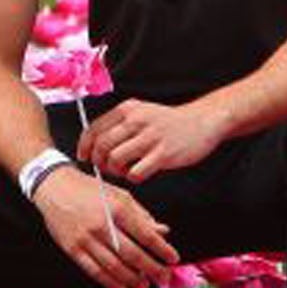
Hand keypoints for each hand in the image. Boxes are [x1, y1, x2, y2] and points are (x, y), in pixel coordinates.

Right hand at [33, 167, 176, 287]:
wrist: (54, 187)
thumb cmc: (89, 189)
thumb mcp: (119, 195)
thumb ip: (142, 215)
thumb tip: (163, 231)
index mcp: (117, 208)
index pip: (145, 234)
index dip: (162, 249)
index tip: (173, 259)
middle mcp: (102, 224)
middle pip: (132, 254)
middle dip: (151, 269)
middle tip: (163, 277)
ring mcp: (86, 238)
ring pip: (113, 266)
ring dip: (132, 279)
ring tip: (144, 284)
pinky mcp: (73, 249)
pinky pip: (94, 270)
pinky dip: (109, 282)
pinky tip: (121, 286)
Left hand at [79, 99, 223, 181]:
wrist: (202, 122)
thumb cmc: (168, 122)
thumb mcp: (141, 112)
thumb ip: (119, 124)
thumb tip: (94, 143)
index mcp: (127, 110)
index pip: (94, 128)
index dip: (84, 146)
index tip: (84, 157)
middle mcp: (136, 121)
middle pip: (102, 146)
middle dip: (99, 161)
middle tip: (105, 167)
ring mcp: (150, 138)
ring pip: (115, 160)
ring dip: (115, 171)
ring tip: (124, 170)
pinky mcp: (163, 154)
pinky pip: (136, 173)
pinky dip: (133, 177)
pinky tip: (139, 173)